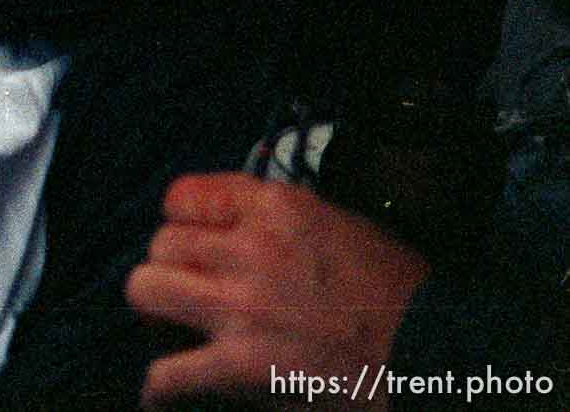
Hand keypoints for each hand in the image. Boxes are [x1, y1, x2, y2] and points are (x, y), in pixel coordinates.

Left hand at [126, 173, 429, 409]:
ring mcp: (244, 309)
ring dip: (155, 315)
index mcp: (278, 209)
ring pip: (147, 290)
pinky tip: (166, 394)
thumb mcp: (340, 225)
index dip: (179, 223)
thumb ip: (277, 220)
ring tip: (171, 332)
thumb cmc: (399, 294)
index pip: (182, 195)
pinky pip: (167, 374)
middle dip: (168, 271)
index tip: (188, 243)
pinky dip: (160, 388)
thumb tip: (227, 226)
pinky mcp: (244, 368)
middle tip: (183, 295)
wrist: (440, 354)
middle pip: (161, 244)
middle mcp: (253, 251)